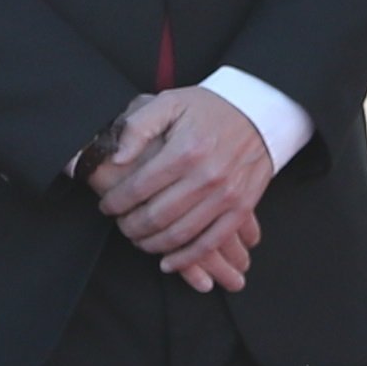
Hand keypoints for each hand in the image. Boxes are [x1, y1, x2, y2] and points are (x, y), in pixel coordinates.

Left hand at [93, 88, 273, 284]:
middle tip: (121, 224)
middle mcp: (207, 175)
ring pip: (180, 234)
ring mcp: (227, 195)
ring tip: (138, 239)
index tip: (106, 205)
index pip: (138, 188)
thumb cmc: (209, 109)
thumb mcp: (170, 103)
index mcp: (186, 150)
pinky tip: (168, 262)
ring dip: (152, 244)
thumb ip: (137, 127)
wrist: (260, 113)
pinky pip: (211, 242)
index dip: (115, 202)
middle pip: (156, 216)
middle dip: (130, 226)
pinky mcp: (242, 208)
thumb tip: (116, 158)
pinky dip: (187, 259)